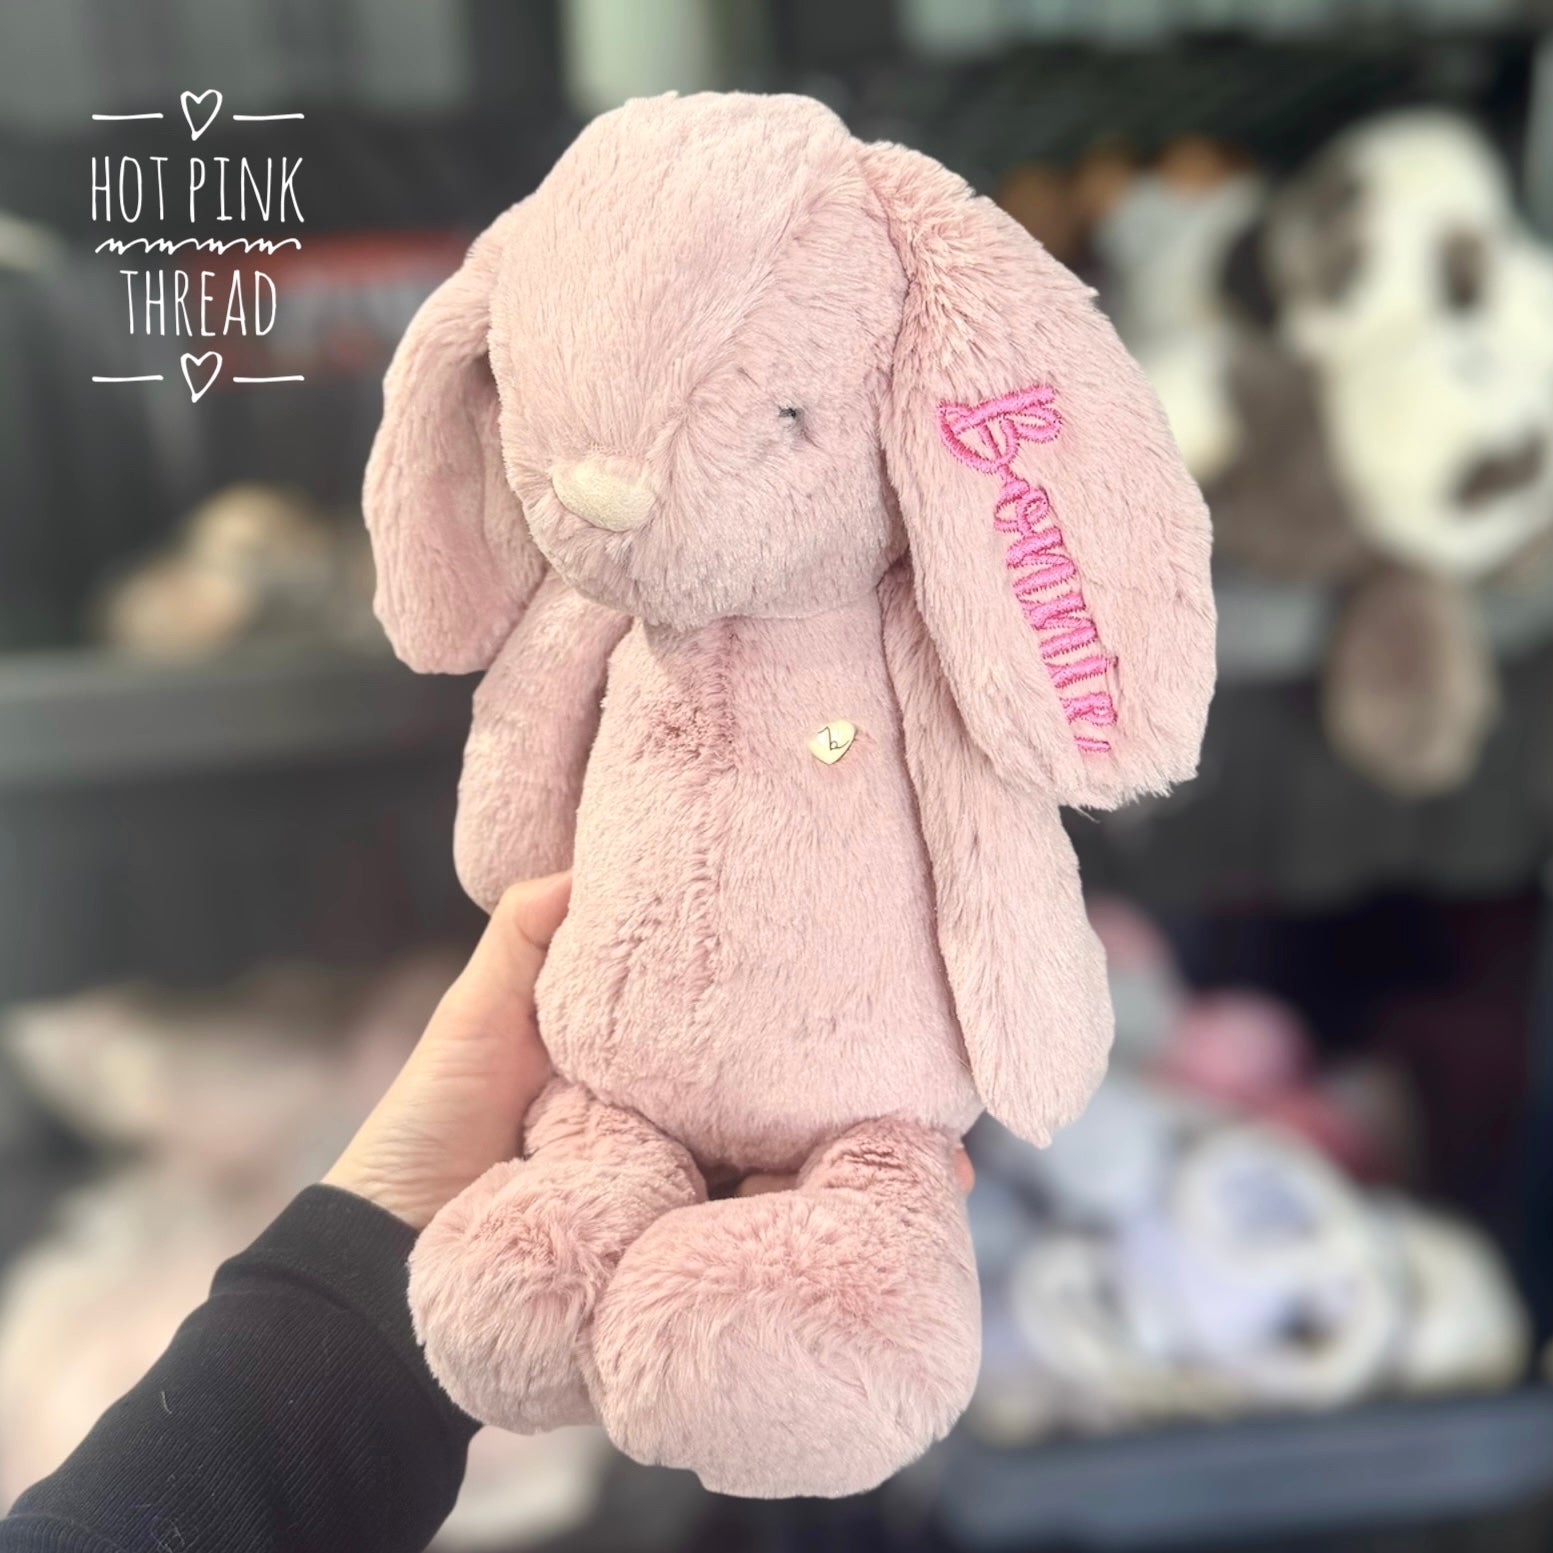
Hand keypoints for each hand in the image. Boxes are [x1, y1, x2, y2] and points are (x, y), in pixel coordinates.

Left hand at [325, 868, 972, 1227]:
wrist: (387, 1262)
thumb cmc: (433, 1128)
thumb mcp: (480, 1012)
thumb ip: (533, 933)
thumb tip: (594, 859)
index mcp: (646, 1067)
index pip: (741, 1034)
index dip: (800, 1009)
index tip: (871, 975)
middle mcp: (680, 1131)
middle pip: (787, 1107)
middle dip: (864, 1095)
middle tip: (939, 1077)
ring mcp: (687, 1202)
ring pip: (791, 1176)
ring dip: (863, 1168)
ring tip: (942, 1163)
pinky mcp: (680, 1265)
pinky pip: (761, 1246)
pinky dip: (823, 1235)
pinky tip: (890, 1221)